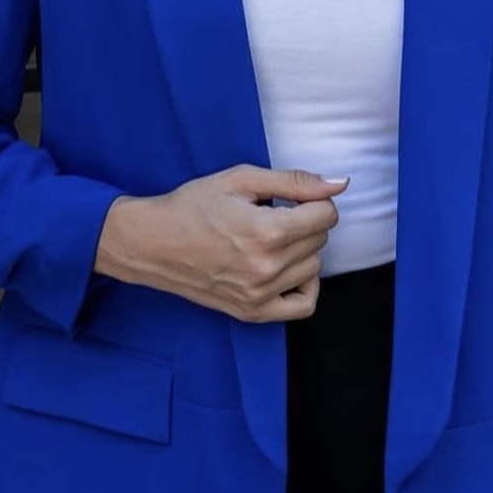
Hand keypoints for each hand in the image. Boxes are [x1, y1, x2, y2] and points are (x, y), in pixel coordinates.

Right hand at [101, 165, 349, 321]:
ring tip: (269, 239)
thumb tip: (340, 184)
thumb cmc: (192, 206)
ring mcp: (260, 294)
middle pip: (320, 240)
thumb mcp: (241, 180)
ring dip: (301, 250)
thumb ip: (295, 181)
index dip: (314, 200)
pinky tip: (286, 268)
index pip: (326, 215)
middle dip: (305, 222)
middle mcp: (268, 267)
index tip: (292, 198)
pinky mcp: (252, 312)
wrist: (151, 243)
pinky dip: (304, 285)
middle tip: (273, 215)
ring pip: (314, 268)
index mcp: (268, 231)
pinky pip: (303, 305)